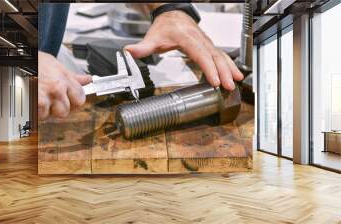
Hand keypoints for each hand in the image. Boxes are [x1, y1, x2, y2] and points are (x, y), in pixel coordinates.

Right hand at [38, 51, 90, 119]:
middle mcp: (59, 88)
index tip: (70, 101)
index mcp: (65, 79)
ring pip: (54, 115)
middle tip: (51, 102)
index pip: (80, 99)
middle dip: (59, 109)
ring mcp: (48, 96)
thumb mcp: (56, 65)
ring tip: (40, 100)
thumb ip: (72, 76)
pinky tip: (33, 102)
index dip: (74, 102)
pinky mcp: (37, 102)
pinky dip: (36, 112)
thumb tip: (87, 79)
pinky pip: (41, 116)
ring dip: (47, 112)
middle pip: (67, 110)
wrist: (17, 58)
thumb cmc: (35, 61)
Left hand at [125, 10, 243, 90]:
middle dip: (223, 71)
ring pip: (220, 54)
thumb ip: (142, 47)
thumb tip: (129, 51)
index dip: (208, 68)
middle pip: (214, 55)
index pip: (200, 54)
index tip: (214, 80)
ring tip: (237, 81)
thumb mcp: (152, 38)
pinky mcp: (209, 45)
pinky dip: (229, 64)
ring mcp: (206, 42)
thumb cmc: (164, 27)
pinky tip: (235, 74)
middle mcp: (199, 39)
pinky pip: (221, 55)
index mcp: (186, 38)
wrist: (173, 15)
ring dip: (230, 68)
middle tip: (228, 86)